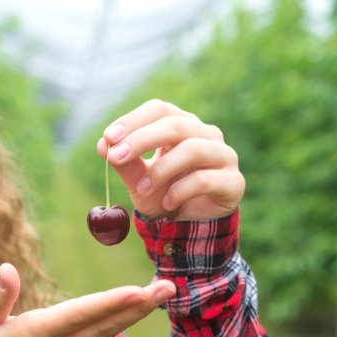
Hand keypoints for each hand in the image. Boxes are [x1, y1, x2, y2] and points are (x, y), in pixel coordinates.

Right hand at [0, 263, 174, 336]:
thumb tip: (8, 268)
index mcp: (37, 334)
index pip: (78, 316)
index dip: (108, 304)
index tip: (136, 292)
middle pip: (105, 323)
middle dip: (138, 304)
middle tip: (168, 287)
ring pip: (110, 330)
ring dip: (138, 310)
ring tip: (164, 290)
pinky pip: (105, 335)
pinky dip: (125, 319)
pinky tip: (142, 305)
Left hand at [97, 99, 244, 220]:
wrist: (191, 226)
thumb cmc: (164, 195)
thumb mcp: (139, 181)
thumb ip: (125, 163)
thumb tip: (103, 145)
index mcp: (183, 125)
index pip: (160, 109)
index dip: (134, 120)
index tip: (109, 137)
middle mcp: (206, 135)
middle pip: (176, 125)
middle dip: (142, 139)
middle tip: (116, 156)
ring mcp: (224, 156)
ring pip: (193, 149)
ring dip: (161, 169)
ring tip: (142, 189)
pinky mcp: (234, 181)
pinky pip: (205, 179)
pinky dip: (180, 191)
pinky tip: (167, 204)